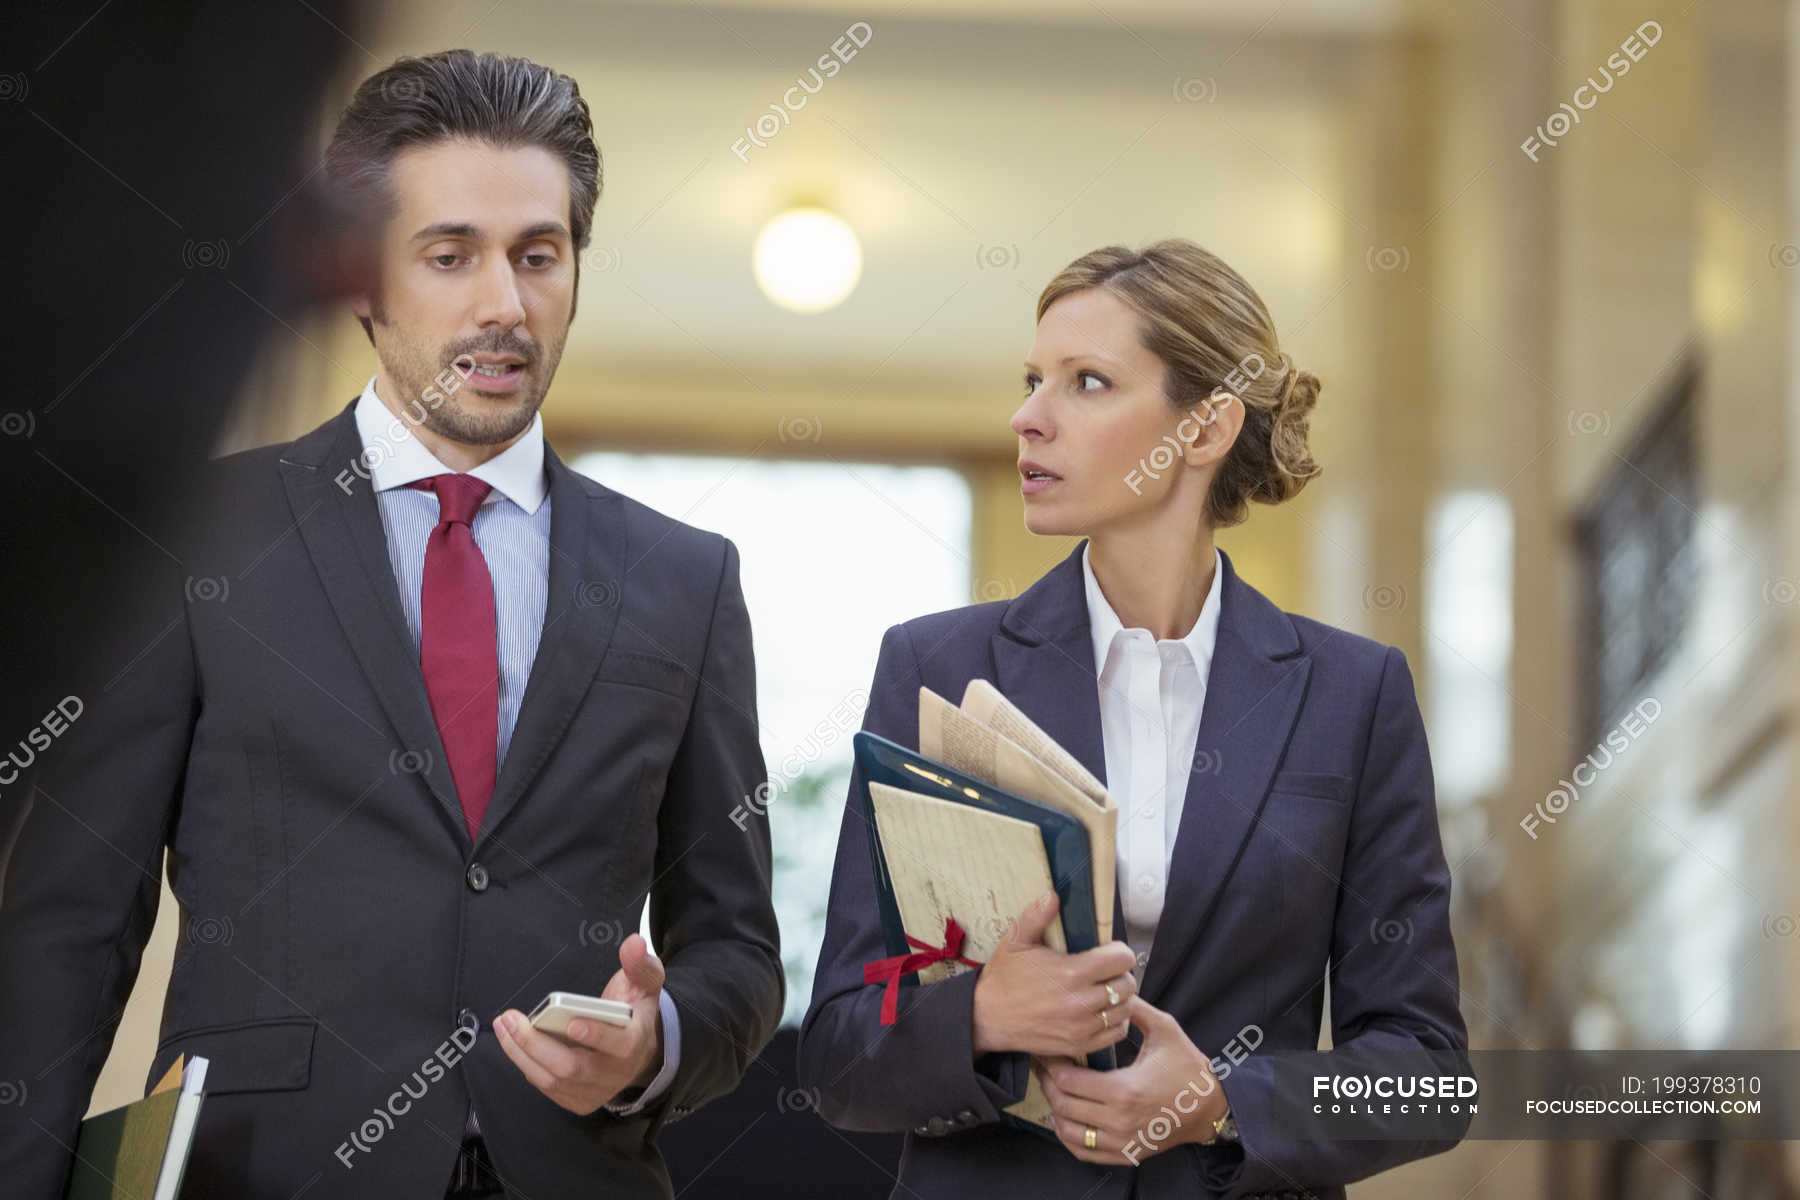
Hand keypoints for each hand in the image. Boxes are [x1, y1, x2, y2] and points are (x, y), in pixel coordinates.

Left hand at [494, 932, 666, 1114]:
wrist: (641, 1051)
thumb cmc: (635, 1012)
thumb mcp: (644, 984)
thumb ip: (639, 964)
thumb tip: (633, 943)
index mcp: (633, 1043)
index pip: (618, 1045)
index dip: (596, 1036)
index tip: (572, 1022)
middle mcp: (614, 1073)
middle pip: (571, 1068)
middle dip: (536, 1044)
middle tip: (512, 1019)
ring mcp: (594, 1091)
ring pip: (552, 1080)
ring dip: (522, 1053)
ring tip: (504, 1025)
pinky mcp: (577, 1100)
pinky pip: (545, 1086)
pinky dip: (525, 1064)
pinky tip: (512, 1042)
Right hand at [970, 891, 1136, 1059]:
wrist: (987, 1018)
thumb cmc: (1004, 978)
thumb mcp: (1015, 941)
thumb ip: (1036, 916)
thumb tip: (1053, 895)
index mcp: (1071, 972)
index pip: (1122, 959)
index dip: (1119, 951)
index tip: (1108, 951)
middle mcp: (1081, 1001)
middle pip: (1128, 985)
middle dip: (1121, 974)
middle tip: (1107, 971)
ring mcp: (1082, 1027)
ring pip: (1125, 1010)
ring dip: (1119, 998)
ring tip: (1104, 990)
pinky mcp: (1079, 1044)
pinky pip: (1116, 1033)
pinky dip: (1115, 1022)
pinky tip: (1102, 1012)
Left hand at [1035, 996, 1227, 1165]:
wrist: (1209, 1107)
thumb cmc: (1187, 1066)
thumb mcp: (1165, 1029)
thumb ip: (1134, 1009)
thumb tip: (1111, 989)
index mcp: (1125, 1089)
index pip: (1068, 1080)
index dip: (1050, 1064)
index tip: (1047, 1049)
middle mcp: (1119, 1120)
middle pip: (1062, 1105)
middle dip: (1046, 1083)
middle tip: (1043, 1065)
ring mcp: (1121, 1141)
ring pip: (1068, 1132)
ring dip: (1053, 1110)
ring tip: (1051, 1088)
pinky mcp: (1125, 1154)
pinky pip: (1083, 1152)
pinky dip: (1067, 1136)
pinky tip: (1064, 1118)